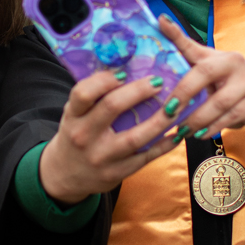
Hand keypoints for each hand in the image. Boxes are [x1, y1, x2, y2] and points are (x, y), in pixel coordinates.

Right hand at [39, 69, 184, 205]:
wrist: (66, 176)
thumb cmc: (76, 136)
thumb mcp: (76, 115)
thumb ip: (94, 97)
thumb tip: (128, 67)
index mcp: (73, 117)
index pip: (83, 93)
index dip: (104, 79)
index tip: (125, 71)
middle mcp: (84, 136)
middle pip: (112, 107)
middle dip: (138, 91)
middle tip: (158, 81)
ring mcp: (101, 157)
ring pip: (135, 137)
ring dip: (160, 120)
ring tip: (177, 105)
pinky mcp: (116, 173)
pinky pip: (145, 157)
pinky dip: (164, 145)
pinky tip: (178, 132)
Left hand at [156, 15, 244, 138]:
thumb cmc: (233, 84)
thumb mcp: (214, 73)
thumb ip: (191, 69)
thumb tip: (156, 69)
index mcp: (217, 55)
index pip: (193, 44)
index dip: (175, 34)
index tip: (160, 21)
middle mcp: (233, 63)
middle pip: (203, 73)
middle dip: (182, 93)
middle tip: (166, 111)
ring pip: (216, 102)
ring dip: (195, 119)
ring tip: (181, 130)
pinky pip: (229, 118)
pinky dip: (212, 128)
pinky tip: (200, 134)